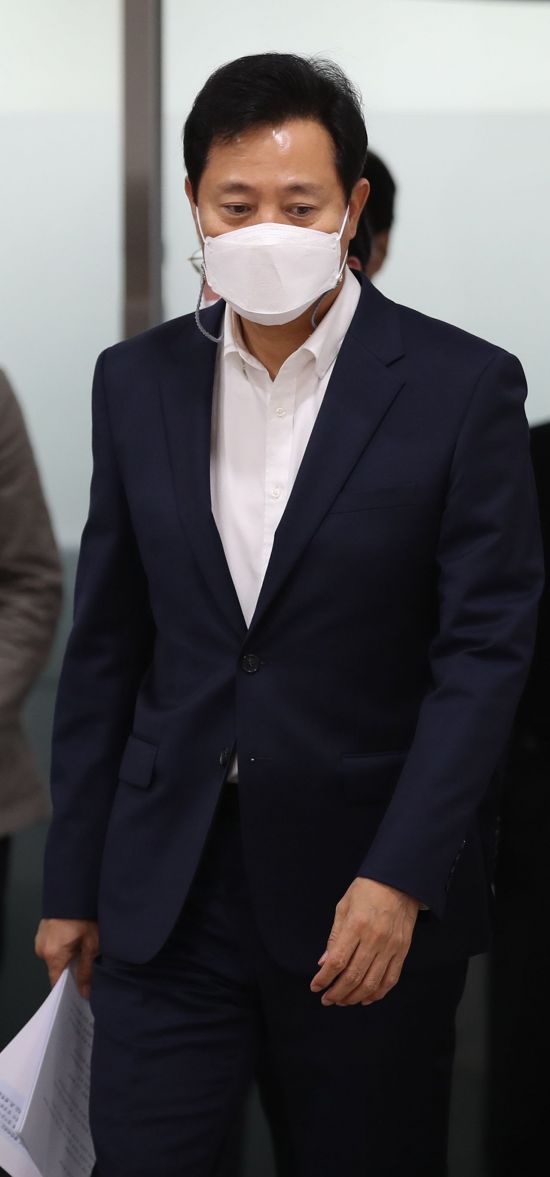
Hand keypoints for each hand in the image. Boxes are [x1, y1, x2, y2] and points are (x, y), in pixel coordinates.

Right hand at [34, 919, 99, 999]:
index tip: (80, 990)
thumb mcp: (91, 944)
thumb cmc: (84, 914)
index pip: (56, 983)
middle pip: (57, 969)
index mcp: (53, 955)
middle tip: (88, 960)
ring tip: (83, 944)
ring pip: (56, 956)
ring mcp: (40, 939)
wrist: (75, 890)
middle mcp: (42, 949)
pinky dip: (63, 945)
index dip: (69, 988)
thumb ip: (87, 970)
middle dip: (72, 968)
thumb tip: (84, 991)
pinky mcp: (43, 931)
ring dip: (68, 954)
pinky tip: (75, 936)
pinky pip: (53, 945)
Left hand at [310, 878, 418, 1005]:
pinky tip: (365, 998)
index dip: (324, 978)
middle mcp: (375, 939)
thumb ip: (334, 937)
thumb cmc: (367, 890)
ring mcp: (391, 947)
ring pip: (372, 983)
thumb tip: (324, 962)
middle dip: (337, 993)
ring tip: (343, 1001)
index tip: (315, 987)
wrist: (399, 881)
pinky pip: (390, 979)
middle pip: (353, 976)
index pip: (337, 961)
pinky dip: (377, 993)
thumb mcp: (343, 907)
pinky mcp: (402, 951)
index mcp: (357, 925)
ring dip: (354, 997)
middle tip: (327, 999)